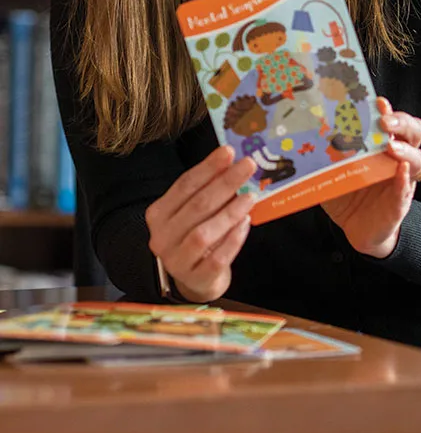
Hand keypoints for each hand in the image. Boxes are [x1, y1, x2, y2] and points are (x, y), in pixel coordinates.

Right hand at [145, 146, 255, 302]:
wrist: (195, 279)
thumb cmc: (196, 236)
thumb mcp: (194, 212)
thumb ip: (207, 190)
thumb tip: (232, 163)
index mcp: (159, 214)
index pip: (184, 185)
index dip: (208, 167)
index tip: (229, 152)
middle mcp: (162, 237)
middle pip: (196, 206)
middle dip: (225, 183)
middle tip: (248, 166)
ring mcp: (177, 261)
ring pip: (203, 233)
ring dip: (229, 212)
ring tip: (250, 196)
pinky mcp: (196, 279)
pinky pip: (217, 259)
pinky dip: (233, 240)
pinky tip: (246, 223)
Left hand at [321, 98, 420, 258]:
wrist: (357, 228)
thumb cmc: (348, 192)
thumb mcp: (334, 168)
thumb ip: (327, 151)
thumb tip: (304, 132)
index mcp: (382, 144)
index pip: (395, 121)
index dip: (389, 110)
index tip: (377, 102)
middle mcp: (397, 158)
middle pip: (414, 132)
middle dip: (401, 122)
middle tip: (384, 121)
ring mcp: (402, 180)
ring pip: (416, 160)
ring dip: (405, 150)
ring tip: (391, 146)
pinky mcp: (399, 203)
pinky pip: (405, 190)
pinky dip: (403, 180)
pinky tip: (398, 171)